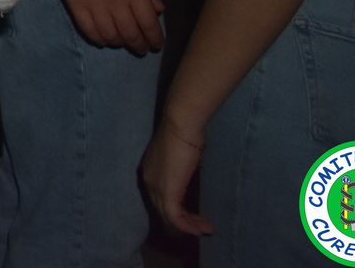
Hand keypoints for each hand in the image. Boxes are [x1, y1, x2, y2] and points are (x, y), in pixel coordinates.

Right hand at [48, 0, 164, 52]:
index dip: (155, 38)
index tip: (156, 44)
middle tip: (141, 48)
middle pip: (130, 33)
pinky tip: (104, 38)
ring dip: (119, 43)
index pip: (148, 23)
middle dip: (139, 45)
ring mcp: (94, 5)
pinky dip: (99, 39)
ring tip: (122, 41)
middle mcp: (115, 1)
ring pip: (110, 36)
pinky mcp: (75, 6)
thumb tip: (158, 10)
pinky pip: (89, 31)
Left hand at [141, 114, 213, 236]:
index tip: (194, 215)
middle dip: (183, 221)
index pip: (159, 198)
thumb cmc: (184, 134)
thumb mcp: (181, 157)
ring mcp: (156, 187)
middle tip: (202, 226)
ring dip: (189, 225)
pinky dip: (189, 226)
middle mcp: (148, 181)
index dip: (176, 209)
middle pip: (162, 210)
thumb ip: (181, 169)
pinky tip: (203, 228)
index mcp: (149, 171)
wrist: (180, 126)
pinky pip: (175, 217)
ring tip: (206, 229)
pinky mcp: (167, 192)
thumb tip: (190, 176)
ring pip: (169, 216)